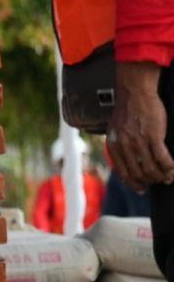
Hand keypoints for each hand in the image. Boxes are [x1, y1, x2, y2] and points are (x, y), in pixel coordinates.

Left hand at [108, 62, 173, 190]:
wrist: (135, 92)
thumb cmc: (127, 110)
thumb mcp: (115, 130)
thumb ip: (118, 145)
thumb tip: (123, 161)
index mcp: (114, 146)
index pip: (123, 173)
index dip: (133, 184)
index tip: (141, 189)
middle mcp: (124, 146)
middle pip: (139, 173)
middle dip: (150, 181)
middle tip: (159, 181)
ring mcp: (139, 142)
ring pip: (151, 168)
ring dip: (162, 176)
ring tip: (168, 177)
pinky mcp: (153, 136)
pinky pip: (163, 158)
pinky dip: (169, 167)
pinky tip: (173, 169)